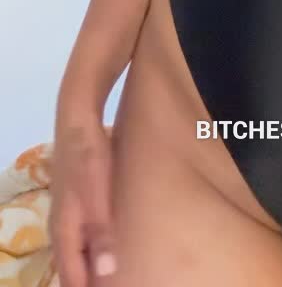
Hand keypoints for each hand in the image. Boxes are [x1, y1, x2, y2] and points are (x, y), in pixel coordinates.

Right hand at [49, 118, 116, 285]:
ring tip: (110, 276)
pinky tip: (106, 246)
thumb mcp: (98, 197)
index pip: (72, 277)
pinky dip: (90, 248)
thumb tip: (106, 273)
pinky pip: (80, 235)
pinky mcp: (76, 201)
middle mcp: (60, 227)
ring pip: (75, 251)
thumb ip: (102, 234)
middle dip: (87, 281)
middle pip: (71, 266)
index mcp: (64, 231)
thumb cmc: (90, 159)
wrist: (78, 122)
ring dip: (89, 265)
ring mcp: (66, 213)